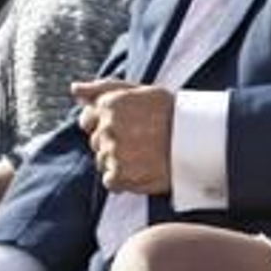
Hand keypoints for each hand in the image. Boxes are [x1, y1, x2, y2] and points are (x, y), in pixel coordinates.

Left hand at [73, 79, 173, 193]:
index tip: (126, 127)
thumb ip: (103, 88)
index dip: (104, 124)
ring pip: (103, 161)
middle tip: (141, 141)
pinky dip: (123, 180)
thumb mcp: (139, 91)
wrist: (196, 140)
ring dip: (119, 161)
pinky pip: (110, 181)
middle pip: (96, 142)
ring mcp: (111, 151)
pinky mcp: (119, 174)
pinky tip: (142, 169)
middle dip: (113, 143)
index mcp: (109, 104)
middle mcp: (106, 127)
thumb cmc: (171, 113)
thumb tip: (74, 88)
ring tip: (144, 156)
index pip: (87, 119)